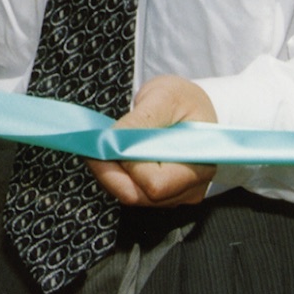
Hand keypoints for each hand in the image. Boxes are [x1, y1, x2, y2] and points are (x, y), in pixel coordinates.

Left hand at [87, 74, 217, 207]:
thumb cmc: (184, 99)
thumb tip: (112, 141)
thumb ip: (140, 120)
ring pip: (131, 196)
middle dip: (110, 172)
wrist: (194, 107)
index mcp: (199, 165)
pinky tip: (114, 154)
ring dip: (111, 173)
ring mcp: (176, 195)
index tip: (108, 142)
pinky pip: (132, 191)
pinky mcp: (162, 195)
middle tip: (94, 145)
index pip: (155, 184)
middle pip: (139, 196)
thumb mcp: (164, 97)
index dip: (128, 165)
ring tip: (105, 146)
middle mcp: (190, 189)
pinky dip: (117, 174)